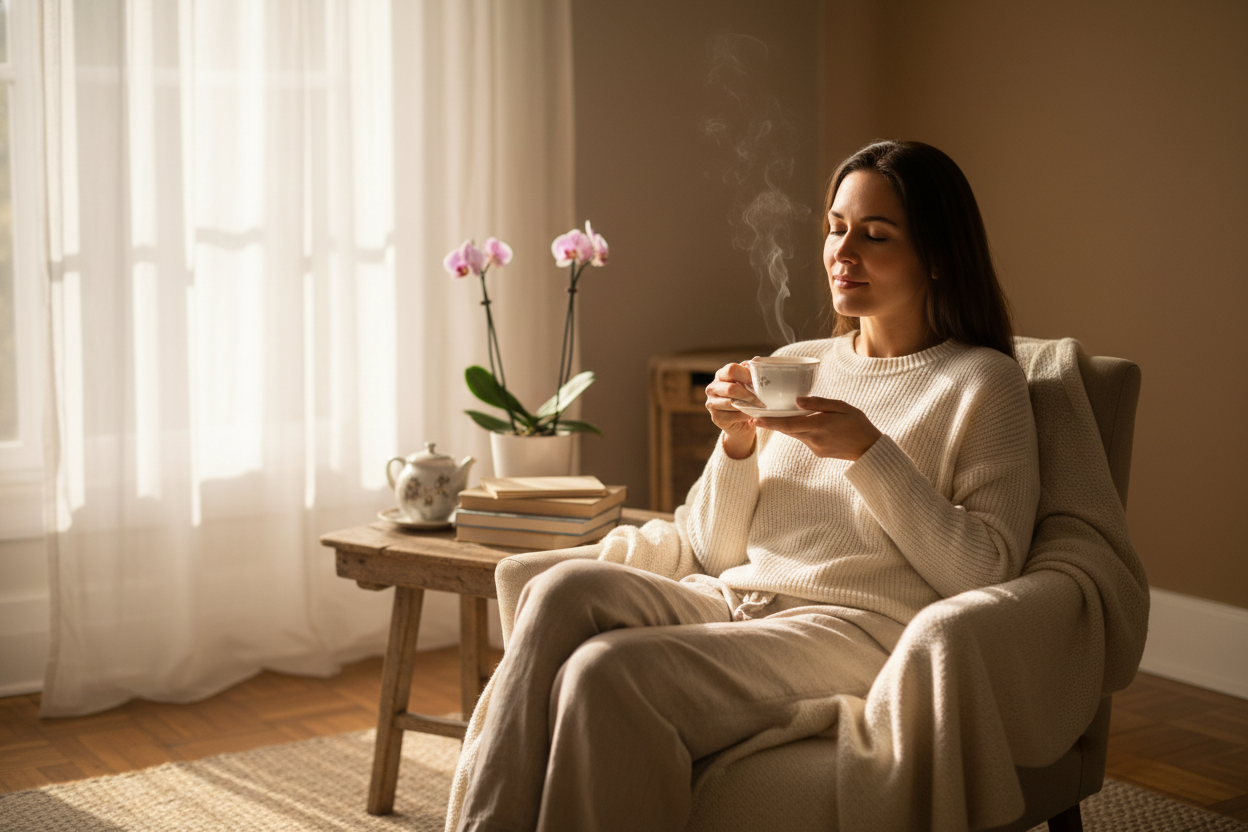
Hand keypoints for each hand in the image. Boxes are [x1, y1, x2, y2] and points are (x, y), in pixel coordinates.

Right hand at [704, 360, 761, 458]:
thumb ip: (751, 370)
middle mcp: (713, 388)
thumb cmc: (746, 396)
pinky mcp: (716, 417)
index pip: (731, 369)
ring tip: (759, 407)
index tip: (757, 383)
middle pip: (730, 389)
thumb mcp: (749, 382)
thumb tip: (757, 360)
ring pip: (731, 403)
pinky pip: (733, 416)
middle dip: (748, 395)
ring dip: (748, 406)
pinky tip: (751, 415)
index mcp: (721, 375)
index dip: (746, 375)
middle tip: (762, 399)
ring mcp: (711, 403)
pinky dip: (745, 415)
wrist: (742, 420)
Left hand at [751, 396, 881, 461]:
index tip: (755, 419)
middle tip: (753, 417)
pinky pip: (803, 438)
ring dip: (784, 425)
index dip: (770, 422)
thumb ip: (819, 403)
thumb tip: (797, 400)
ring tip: (770, 416)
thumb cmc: (858, 424)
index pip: (788, 424)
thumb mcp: (842, 407)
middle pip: (786, 429)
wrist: (869, 449)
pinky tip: (801, 422)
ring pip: (794, 433)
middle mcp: (813, 439)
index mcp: (819, 426)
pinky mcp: (817, 452)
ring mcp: (814, 447)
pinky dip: (798, 429)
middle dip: (770, 423)